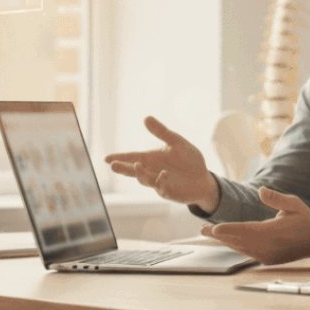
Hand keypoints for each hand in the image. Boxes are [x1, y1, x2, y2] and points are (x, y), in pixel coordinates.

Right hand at [105, 116, 219, 211]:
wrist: (203, 178)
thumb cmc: (188, 160)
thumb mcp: (177, 142)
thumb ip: (162, 132)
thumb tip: (146, 117)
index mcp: (151, 158)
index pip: (132, 157)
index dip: (120, 157)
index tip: (106, 158)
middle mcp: (151, 171)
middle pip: (134, 170)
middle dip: (123, 168)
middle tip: (113, 165)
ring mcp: (158, 183)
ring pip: (145, 179)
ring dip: (140, 173)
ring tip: (137, 165)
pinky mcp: (169, 191)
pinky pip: (162, 187)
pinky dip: (161, 181)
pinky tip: (163, 174)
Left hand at [201, 187, 309, 265]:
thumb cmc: (305, 219)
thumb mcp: (294, 204)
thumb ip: (276, 198)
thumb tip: (261, 190)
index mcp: (274, 232)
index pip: (246, 231)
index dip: (228, 230)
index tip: (214, 228)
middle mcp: (269, 247)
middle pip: (239, 241)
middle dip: (220, 235)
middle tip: (203, 229)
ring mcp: (268, 255)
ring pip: (241, 248)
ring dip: (225, 241)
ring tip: (210, 233)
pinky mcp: (268, 260)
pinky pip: (247, 252)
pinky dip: (236, 246)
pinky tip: (228, 240)